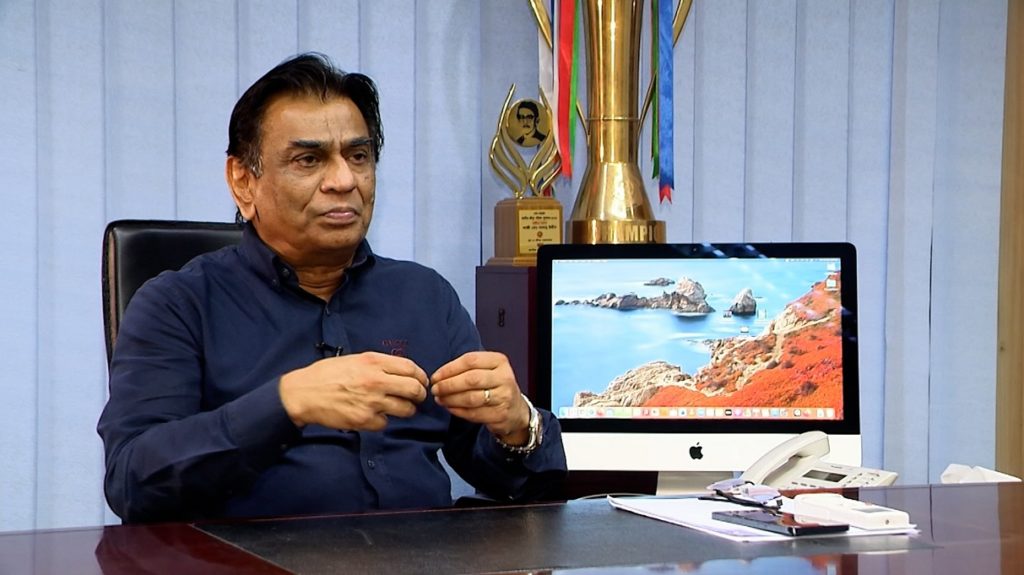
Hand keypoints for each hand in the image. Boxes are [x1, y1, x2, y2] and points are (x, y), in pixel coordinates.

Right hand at [278, 352, 428, 430]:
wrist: (304, 393)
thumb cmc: (327, 375)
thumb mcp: (355, 359)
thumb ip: (378, 365)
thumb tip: (400, 371)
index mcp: (373, 362)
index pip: (411, 368)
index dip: (421, 376)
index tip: (421, 381)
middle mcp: (376, 381)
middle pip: (414, 389)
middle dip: (420, 395)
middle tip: (417, 398)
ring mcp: (371, 402)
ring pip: (406, 409)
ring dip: (406, 410)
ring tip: (400, 408)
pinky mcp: (364, 420)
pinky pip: (386, 423)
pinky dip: (383, 421)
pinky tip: (374, 415)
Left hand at [430, 351, 530, 444]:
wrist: (515, 410)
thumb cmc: (494, 386)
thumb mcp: (486, 370)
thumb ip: (466, 369)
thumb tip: (438, 376)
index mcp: (499, 361)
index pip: (470, 360)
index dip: (449, 369)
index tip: (435, 377)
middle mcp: (504, 377)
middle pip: (471, 379)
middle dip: (448, 385)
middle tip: (435, 389)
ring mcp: (504, 397)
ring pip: (471, 398)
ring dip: (451, 399)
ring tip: (440, 399)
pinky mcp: (501, 415)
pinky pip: (474, 413)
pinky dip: (458, 411)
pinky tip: (450, 408)